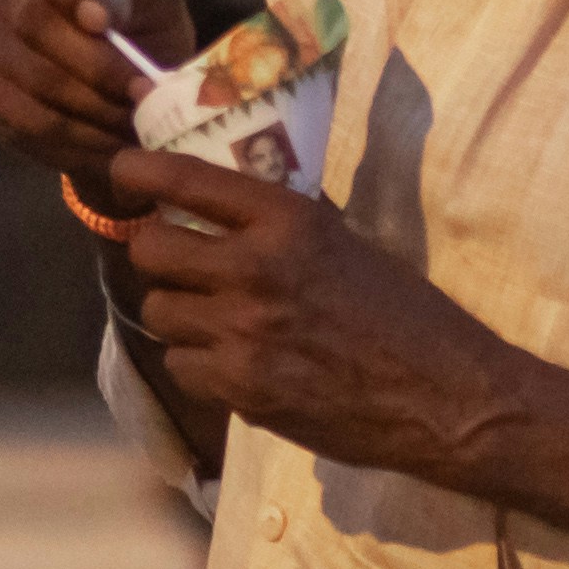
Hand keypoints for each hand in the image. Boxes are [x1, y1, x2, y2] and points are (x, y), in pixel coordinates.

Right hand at [0, 0, 192, 178]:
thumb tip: (110, 9)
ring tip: (139, 123)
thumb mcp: (157, 2)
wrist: (124, 85)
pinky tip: (112, 147)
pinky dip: (77, 139)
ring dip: (94, 109)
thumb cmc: (142, 26)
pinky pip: (28, 122)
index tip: (104, 22)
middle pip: (34, 22)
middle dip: (96, 64)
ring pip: (34, 80)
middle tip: (146, 92)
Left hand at [100, 150, 568, 568]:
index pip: (183, 180)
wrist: (445, 396)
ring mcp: (244, 334)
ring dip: (178, 313)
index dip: (137, 174)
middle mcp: (256, 269)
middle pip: (151, 249)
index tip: (123, 172)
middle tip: (175, 259)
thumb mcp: (346, 241)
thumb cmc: (405, 313)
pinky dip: (197, 364)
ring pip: (159, 311)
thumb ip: (280, 225)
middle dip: (156, 251)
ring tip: (214, 318)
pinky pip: (182, 366)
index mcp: (288, 220)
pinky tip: (232, 362)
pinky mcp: (243, 390)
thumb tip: (219, 208)